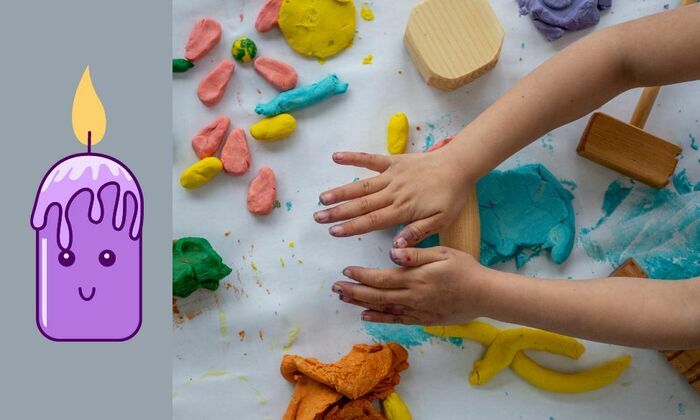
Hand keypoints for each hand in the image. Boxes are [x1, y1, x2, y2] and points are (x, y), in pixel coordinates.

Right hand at [314, 149, 470, 246]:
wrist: (459, 166)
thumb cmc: (451, 196)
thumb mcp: (440, 221)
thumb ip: (416, 233)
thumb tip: (395, 247)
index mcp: (402, 209)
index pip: (372, 221)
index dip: (351, 226)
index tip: (333, 231)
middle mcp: (393, 193)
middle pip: (361, 204)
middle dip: (338, 212)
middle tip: (318, 217)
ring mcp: (391, 176)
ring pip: (361, 185)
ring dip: (340, 191)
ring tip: (322, 198)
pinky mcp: (393, 161)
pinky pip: (370, 159)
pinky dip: (353, 157)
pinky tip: (336, 157)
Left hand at [331, 246, 491, 324]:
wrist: (485, 295)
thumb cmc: (465, 269)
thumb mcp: (443, 253)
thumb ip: (416, 254)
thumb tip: (393, 251)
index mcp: (415, 277)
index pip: (381, 277)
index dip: (362, 275)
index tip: (346, 271)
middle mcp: (412, 296)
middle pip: (376, 295)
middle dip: (354, 291)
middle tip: (335, 288)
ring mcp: (417, 310)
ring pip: (383, 308)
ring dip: (361, 304)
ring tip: (344, 300)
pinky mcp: (423, 319)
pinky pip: (397, 320)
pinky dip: (380, 318)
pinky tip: (366, 316)